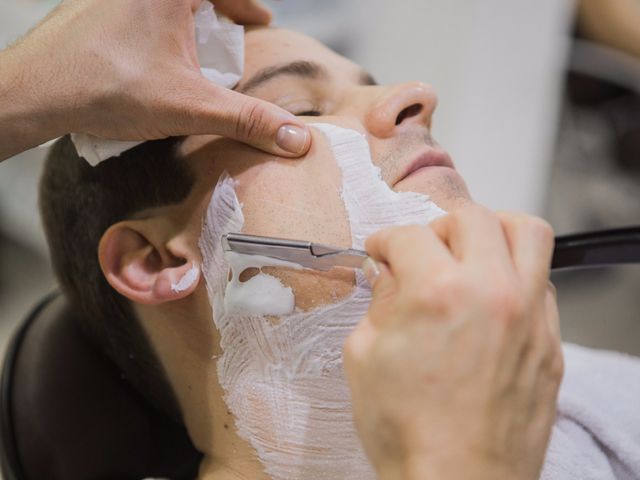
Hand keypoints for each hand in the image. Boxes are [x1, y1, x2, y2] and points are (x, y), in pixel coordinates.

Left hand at [0, 0, 310, 159]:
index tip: (260, 19)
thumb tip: (297, 139)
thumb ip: (248, 121)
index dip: (246, 3)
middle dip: (217, 11)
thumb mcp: (191, 106)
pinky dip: (157, 25)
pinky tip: (155, 56)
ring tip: (196, 49)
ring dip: (185, 18)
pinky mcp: (92, 8)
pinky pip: (137, 10)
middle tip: (232, 33)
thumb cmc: (105, 88)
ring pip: (163, 2)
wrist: (34, 92)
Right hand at [344, 206, 562, 479]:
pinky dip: (517, 275)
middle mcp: (491, 293)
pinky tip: (493, 299)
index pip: (409, 236)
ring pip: (528, 233)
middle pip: (472, 217)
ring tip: (471, 253)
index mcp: (437, 294)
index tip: (381, 250)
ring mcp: (530, 316)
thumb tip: (389, 273)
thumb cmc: (408, 431)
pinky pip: (544, 282)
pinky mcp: (550, 343)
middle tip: (422, 250)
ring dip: (493, 231)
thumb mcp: (365, 357)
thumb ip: (379, 302)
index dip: (384, 240)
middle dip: (436, 226)